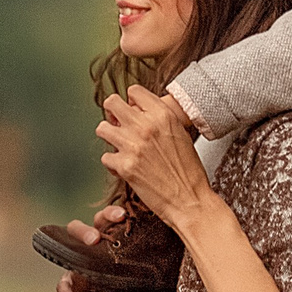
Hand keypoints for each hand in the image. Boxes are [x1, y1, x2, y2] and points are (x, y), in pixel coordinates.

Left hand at [96, 86, 213, 232]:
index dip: (131, 102)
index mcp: (163, 115)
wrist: (190, 199)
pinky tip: (125, 168)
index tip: (133, 111)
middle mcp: (145, 126)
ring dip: (109, 137)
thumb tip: (140, 111)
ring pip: (102, 128)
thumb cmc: (188, 170)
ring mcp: (132, 145)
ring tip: (120, 146)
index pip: (134, 91)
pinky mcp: (124, 166)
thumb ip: (160, 119)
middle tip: (119, 124)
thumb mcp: (181, 133)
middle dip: (113, 113)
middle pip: (111, 103)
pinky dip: (113, 164)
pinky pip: (105, 157)